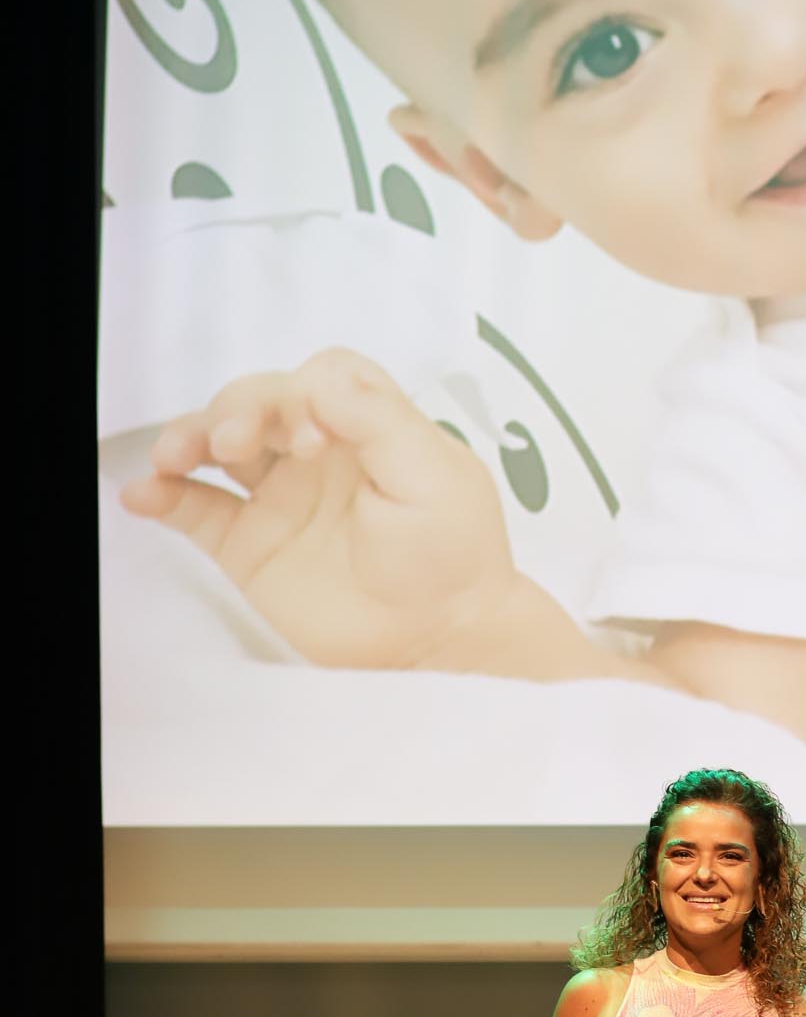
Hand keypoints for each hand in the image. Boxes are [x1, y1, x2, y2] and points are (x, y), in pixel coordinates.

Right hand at [120, 349, 517, 668]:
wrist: (440, 639)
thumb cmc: (453, 554)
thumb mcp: (435, 475)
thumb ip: (379, 419)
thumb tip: (318, 379)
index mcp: (368, 426)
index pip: (319, 378)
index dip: (304, 392)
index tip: (313, 436)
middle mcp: (318, 453)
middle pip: (258, 401)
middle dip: (237, 409)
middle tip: (235, 441)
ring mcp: (279, 496)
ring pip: (218, 446)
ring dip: (190, 438)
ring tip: (173, 457)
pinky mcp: (250, 545)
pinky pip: (196, 510)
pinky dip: (164, 498)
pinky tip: (143, 494)